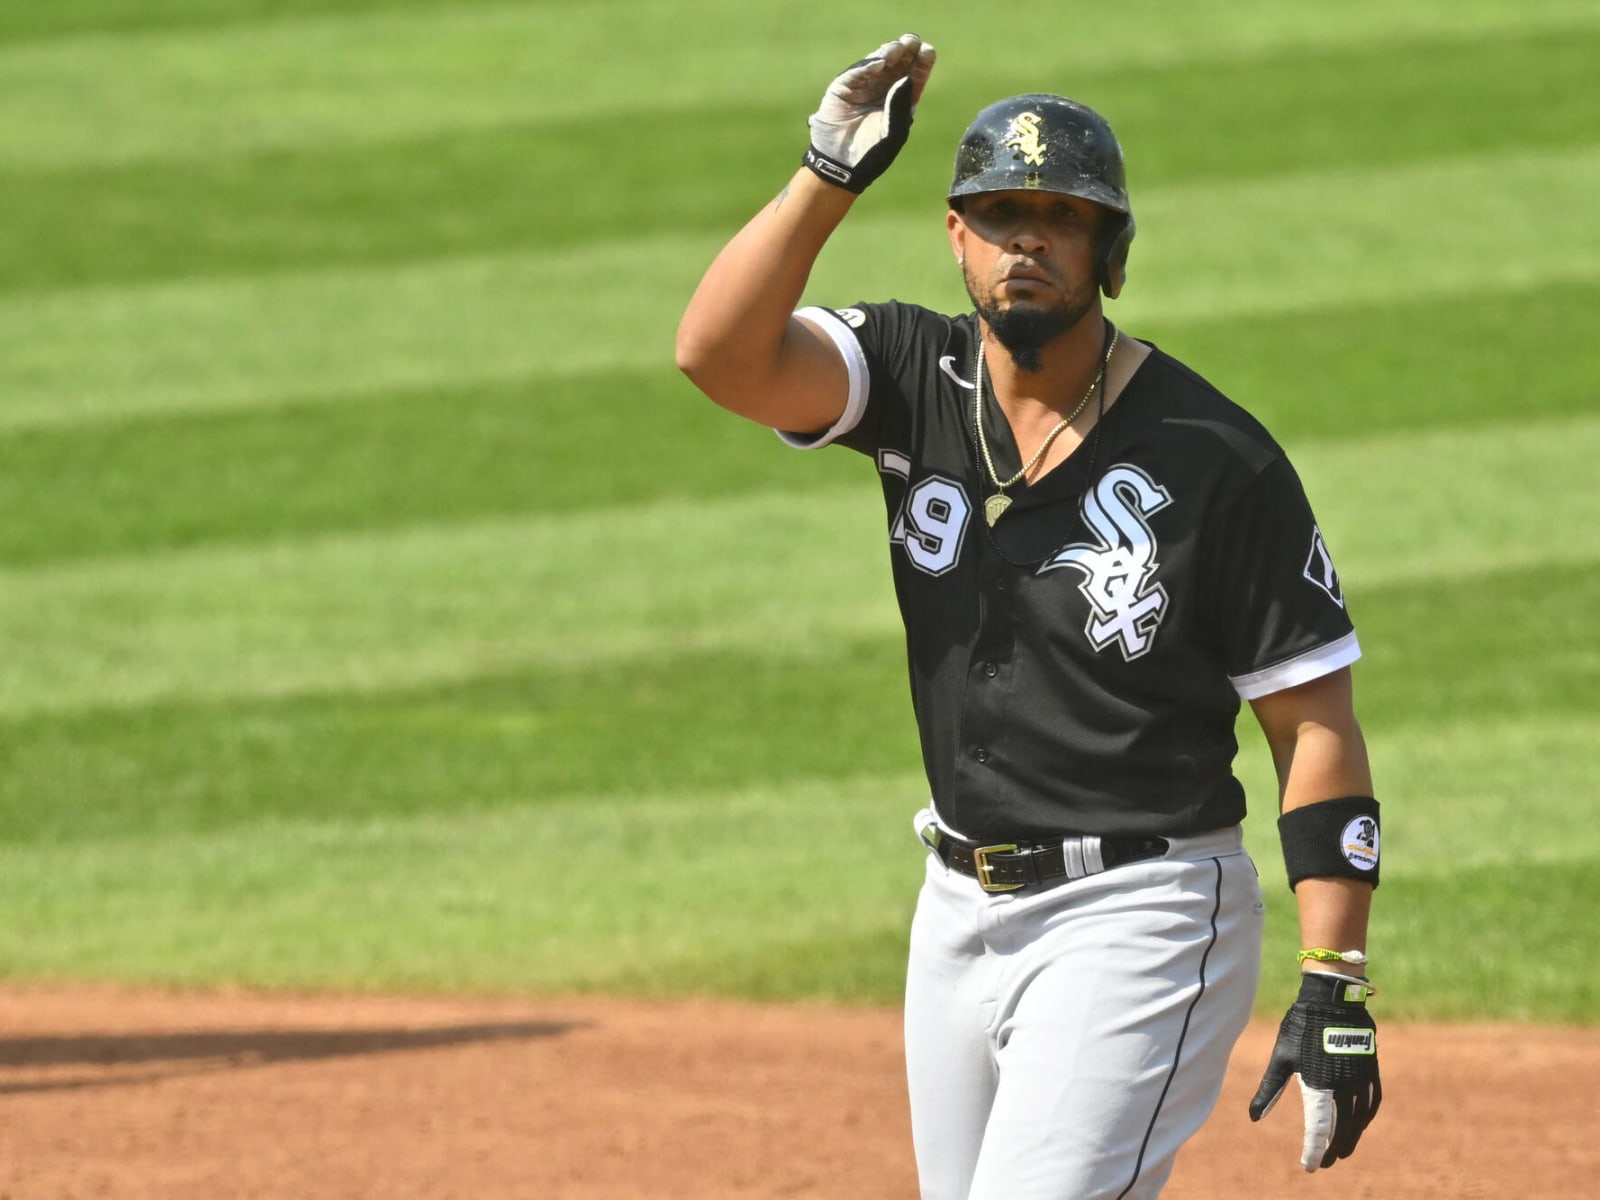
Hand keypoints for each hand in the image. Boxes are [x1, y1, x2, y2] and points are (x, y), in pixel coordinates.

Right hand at [802, 33, 935, 192]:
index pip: (914, 75)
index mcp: (900, 100)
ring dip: (888, 53)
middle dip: (905, 50)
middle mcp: (883, 89)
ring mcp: (862, 86)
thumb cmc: (872, 153)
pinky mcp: (843, 88)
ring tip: (896, 49)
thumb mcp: (893, 132)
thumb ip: (900, 106)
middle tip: (912, 41)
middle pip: (898, 63)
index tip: (928, 51)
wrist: (841, 166)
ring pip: (878, 62)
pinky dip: (867, 66)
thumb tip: (907, 78)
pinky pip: (856, 72)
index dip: (921, 62)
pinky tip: (879, 63)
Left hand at [1249, 971, 1381, 1170]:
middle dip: (1333, 1149)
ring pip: (1359, 1119)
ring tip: (1343, 1150)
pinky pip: (1372, 1102)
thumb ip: (1269, 1090)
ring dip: (1352, 1138)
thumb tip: (1253, 1117)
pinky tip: (1359, 1124)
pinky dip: (1366, 1118)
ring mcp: (1361, 1078)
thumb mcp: (1281, 1058)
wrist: (1331, 998)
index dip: (1313, 1151)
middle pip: (1341, 1129)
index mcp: (1319, 1085)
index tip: (1309, 1167)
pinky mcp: (1371, 1069)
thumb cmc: (1300, 1027)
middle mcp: (1344, 1087)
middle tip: (1325, 1162)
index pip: (1318, 1129)